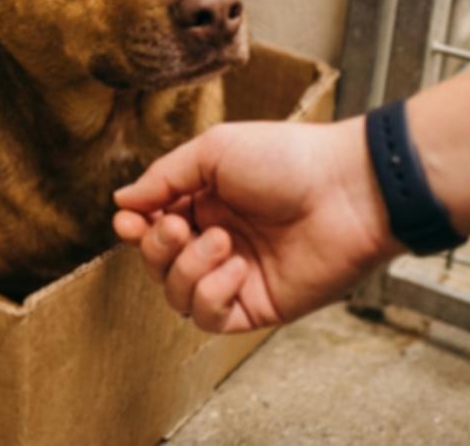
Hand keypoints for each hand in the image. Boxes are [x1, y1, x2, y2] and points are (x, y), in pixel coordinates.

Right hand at [113, 118, 399, 332]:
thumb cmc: (288, 159)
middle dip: (158, 247)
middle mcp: (217, 240)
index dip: (134, 229)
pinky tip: (235, 269)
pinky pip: (209, 318)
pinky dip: (211, 295)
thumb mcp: (214, 150)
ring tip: (223, 242)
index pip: (151, 226)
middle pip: (157, 264)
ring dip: (188, 269)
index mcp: (205, 202)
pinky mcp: (257, 306)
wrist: (347, 191)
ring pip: (177, 295)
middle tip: (179, 226)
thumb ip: (164, 178)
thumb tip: (122, 201)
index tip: (127, 221)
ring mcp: (236, 276)